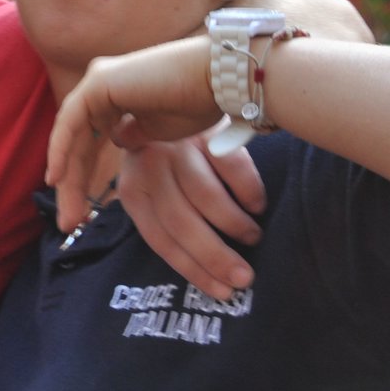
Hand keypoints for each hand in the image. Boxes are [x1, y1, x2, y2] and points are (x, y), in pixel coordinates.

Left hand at [46, 35, 222, 205]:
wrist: (220, 82)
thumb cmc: (200, 104)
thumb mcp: (160, 131)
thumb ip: (135, 136)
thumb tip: (120, 141)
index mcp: (117, 98)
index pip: (90, 145)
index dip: (83, 180)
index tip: (84, 216)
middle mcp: (104, 88)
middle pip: (78, 144)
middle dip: (72, 186)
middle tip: (69, 223)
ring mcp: (100, 82)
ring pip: (71, 137)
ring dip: (66, 177)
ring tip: (68, 214)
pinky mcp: (100, 81)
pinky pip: (71, 121)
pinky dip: (61, 150)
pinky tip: (57, 178)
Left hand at [98, 134, 263, 299]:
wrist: (170, 98)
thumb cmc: (167, 161)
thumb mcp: (154, 188)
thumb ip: (166, 221)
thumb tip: (203, 272)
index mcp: (133, 189)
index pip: (160, 239)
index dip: (192, 269)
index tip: (222, 292)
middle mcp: (149, 167)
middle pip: (181, 222)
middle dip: (215, 256)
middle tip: (244, 278)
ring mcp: (178, 146)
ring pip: (206, 197)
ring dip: (234, 225)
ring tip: (252, 238)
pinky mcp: (205, 129)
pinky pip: (231, 166)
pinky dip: (248, 191)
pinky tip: (257, 206)